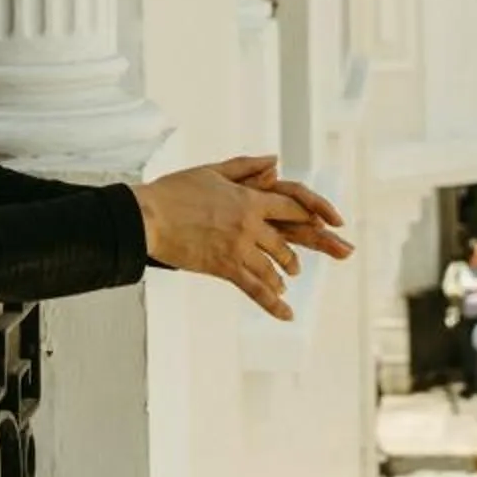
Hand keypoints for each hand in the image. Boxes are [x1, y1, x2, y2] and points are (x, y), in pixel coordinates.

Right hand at [131, 156, 352, 319]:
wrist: (149, 217)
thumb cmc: (175, 191)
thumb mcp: (213, 171)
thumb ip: (246, 167)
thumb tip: (275, 161)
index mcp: (249, 199)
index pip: (292, 208)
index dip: (314, 215)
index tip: (328, 224)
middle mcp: (250, 224)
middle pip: (286, 242)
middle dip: (297, 255)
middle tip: (299, 265)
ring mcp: (238, 248)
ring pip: (272, 267)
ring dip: (282, 276)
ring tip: (285, 282)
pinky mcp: (224, 267)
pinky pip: (255, 289)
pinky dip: (273, 303)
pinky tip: (286, 314)